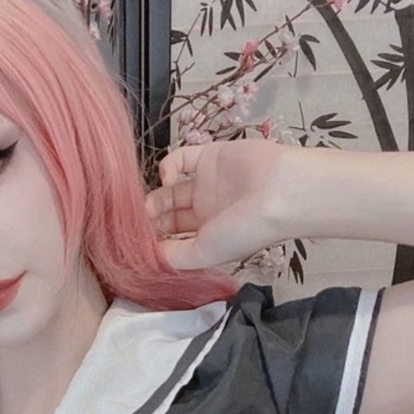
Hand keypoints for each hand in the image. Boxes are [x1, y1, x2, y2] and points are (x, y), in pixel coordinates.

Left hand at [144, 140, 288, 270]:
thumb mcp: (205, 254)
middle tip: (134, 223)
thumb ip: (174, 257)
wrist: (278, 192)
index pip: (172, 238)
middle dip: (151, 220)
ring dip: (154, 197)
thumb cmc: (246, 229)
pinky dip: (169, 166)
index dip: (154, 240)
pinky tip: (168, 177)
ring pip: (170, 190)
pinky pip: (181, 159)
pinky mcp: (209, 157)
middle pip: (168, 215)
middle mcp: (206, 211)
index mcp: (207, 236)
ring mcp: (207, 184)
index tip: (136, 242)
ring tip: (147, 205)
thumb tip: (147, 256)